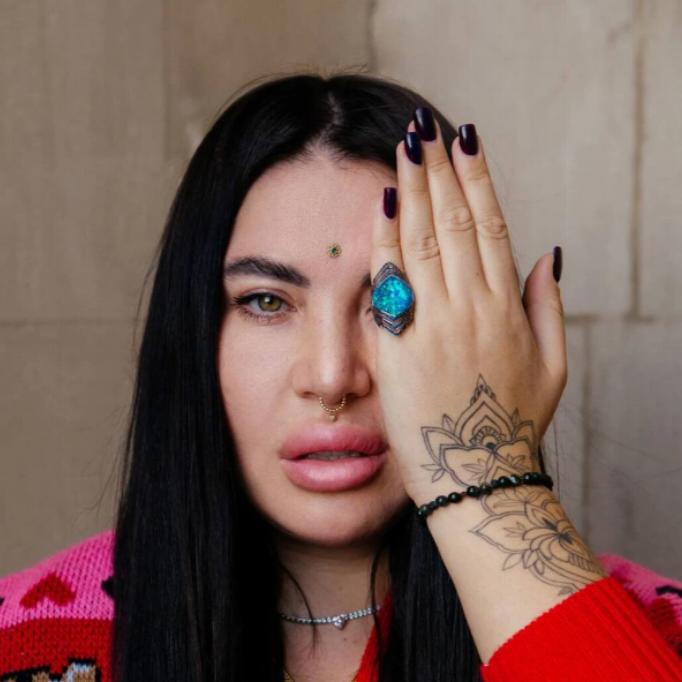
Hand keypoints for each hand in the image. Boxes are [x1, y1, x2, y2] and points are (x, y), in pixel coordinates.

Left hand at [370, 113, 566, 506]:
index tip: (465, 140)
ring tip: (403, 150)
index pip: (490, 225)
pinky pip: (389, 285)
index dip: (476, 179)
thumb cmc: (515, 425)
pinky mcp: (399, 349)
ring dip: (411, 191)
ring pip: (422, 243)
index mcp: (507, 308)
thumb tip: (550, 253)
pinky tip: (379, 205)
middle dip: (438, 170)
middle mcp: (471, 308)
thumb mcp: (553, 366)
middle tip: (425, 129)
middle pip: (452, 223)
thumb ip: (548, 306)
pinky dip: (384, 242)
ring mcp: (433, 327)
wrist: (477, 478)